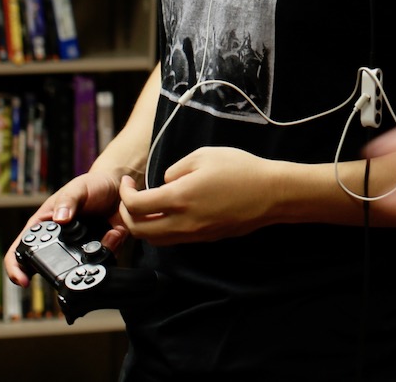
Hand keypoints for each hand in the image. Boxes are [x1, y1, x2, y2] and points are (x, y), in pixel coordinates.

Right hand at [5, 170, 127, 285]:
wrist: (120, 187)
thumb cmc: (92, 185)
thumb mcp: (77, 188)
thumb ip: (68, 200)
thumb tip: (59, 218)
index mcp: (44, 225)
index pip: (21, 249)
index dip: (16, 267)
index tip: (23, 280)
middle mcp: (59, 241)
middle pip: (49, 266)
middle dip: (63, 268)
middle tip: (81, 258)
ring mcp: (78, 248)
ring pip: (80, 266)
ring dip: (94, 256)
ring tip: (107, 235)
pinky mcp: (98, 250)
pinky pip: (103, 259)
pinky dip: (111, 248)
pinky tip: (115, 232)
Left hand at [116, 146, 283, 245]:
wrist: (271, 193)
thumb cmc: (240, 169)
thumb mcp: (204, 156)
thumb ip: (176, 170)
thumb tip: (164, 183)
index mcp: (179, 198)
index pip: (135, 206)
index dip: (124, 195)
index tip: (128, 183)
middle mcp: (183, 222)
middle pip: (139, 230)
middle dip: (126, 214)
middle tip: (130, 197)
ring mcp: (194, 234)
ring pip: (154, 240)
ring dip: (143, 225)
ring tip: (147, 206)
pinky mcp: (204, 239)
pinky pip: (173, 240)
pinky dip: (161, 229)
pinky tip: (169, 212)